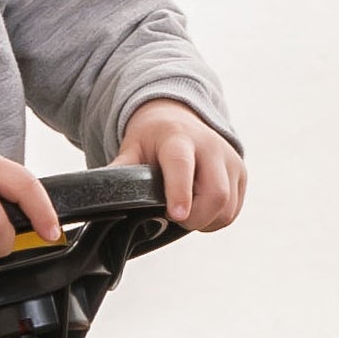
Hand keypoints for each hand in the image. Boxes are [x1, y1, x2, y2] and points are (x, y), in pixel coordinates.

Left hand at [110, 98, 245, 230]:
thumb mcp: (131, 148)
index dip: (180, 192)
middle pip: (216, 194)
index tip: (176, 215)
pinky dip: (217, 218)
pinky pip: (234, 209)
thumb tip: (98, 197)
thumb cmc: (152, 138)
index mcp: (178, 139)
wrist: (178, 117)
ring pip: (228, 207)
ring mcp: (230, 159)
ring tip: (186, 213)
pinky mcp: (240, 172)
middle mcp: (210, 146)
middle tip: (176, 218)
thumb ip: (119, 172)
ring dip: (207, 221)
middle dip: (196, 218)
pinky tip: (200, 208)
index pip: (182, 166)